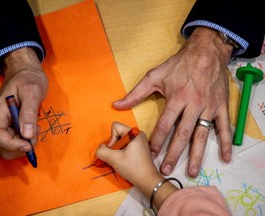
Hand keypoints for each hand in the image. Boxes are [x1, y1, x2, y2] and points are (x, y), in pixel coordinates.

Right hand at [0, 47, 47, 159]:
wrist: (28, 72)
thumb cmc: (30, 78)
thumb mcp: (32, 92)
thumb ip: (29, 112)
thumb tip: (26, 134)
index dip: (11, 144)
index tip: (28, 145)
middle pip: (2, 144)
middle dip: (19, 147)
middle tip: (35, 136)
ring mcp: (5, 122)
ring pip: (9, 144)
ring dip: (24, 144)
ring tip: (36, 129)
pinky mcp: (12, 124)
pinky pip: (16, 138)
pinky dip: (26, 139)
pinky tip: (34, 128)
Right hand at [96, 122, 178, 206]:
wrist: (148, 181)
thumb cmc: (133, 168)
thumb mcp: (114, 159)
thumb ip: (102, 152)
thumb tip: (100, 148)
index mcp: (134, 133)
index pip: (115, 126)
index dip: (112, 138)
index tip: (116, 150)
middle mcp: (138, 134)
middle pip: (118, 133)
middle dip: (114, 145)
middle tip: (118, 156)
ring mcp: (139, 140)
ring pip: (120, 140)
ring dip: (117, 150)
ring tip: (122, 160)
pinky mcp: (139, 147)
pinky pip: (126, 144)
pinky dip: (122, 152)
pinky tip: (125, 161)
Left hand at [113, 27, 232, 177]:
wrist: (206, 51)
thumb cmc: (179, 64)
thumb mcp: (154, 76)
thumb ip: (136, 93)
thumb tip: (117, 105)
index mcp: (176, 99)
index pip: (164, 125)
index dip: (156, 141)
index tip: (150, 155)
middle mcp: (193, 105)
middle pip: (182, 134)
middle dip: (173, 154)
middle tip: (166, 169)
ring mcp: (209, 107)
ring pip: (202, 134)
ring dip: (197, 154)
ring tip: (193, 171)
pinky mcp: (221, 106)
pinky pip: (224, 127)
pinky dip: (227, 142)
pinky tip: (226, 157)